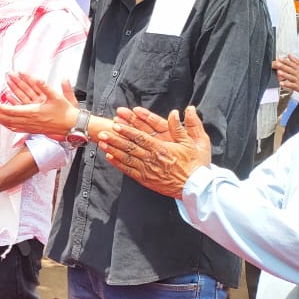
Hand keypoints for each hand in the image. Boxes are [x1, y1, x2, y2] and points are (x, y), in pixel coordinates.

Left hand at [0, 73, 77, 136]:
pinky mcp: (32, 130)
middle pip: (7, 119)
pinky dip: (7, 125)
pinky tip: (2, 122)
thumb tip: (37, 78)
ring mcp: (30, 127)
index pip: (12, 111)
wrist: (71, 125)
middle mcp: (30, 122)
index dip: (0, 107)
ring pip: (10, 125)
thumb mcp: (56, 96)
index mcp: (33, 113)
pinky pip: (16, 129)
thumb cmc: (65, 111)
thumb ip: (45, 86)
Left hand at [95, 106, 211, 197]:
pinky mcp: (146, 180)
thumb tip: (184, 110)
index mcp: (163, 149)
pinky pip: (129, 171)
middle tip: (101, 132)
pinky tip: (109, 157)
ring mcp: (148, 171)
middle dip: (114, 139)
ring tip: (100, 142)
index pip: (141, 138)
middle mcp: (152, 159)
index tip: (117, 125)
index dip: (127, 131)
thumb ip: (189, 126)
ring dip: (112, 150)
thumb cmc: (198, 165)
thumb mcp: (198, 142)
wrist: (197, 188)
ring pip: (126, 159)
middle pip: (130, 147)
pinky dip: (118, 164)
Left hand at [273, 54, 298, 94]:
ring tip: (279, 72)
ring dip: (284, 74)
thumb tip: (289, 55)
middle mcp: (298, 73)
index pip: (291, 63)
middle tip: (277, 64)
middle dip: (283, 66)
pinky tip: (281, 83)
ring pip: (290, 77)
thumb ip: (295, 60)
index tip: (280, 58)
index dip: (285, 61)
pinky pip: (291, 85)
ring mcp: (297, 80)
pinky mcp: (297, 86)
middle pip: (290, 69)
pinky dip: (286, 84)